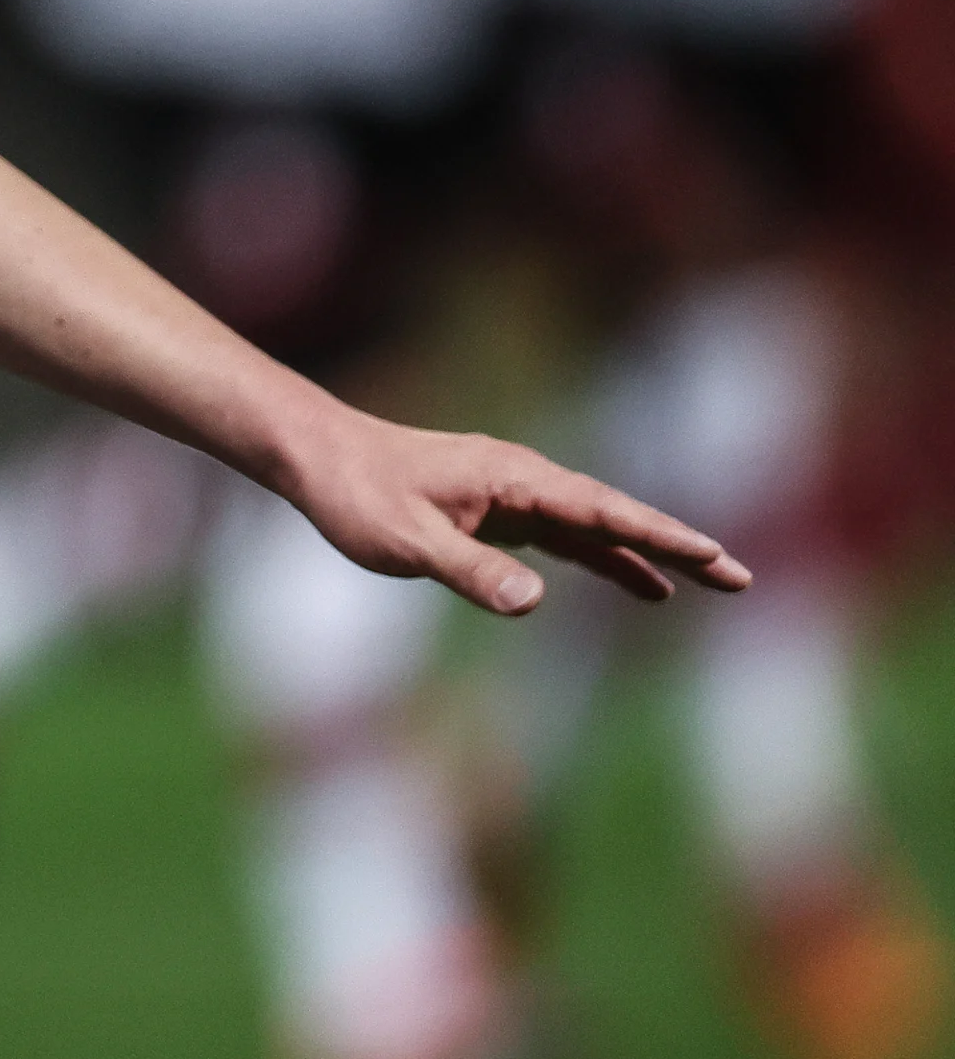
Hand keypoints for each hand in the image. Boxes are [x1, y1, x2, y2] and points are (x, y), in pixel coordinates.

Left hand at [275, 410, 751, 615]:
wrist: (317, 456)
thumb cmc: (356, 495)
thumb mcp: (406, 542)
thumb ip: (470, 570)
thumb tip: (534, 602)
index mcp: (512, 478)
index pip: (602, 510)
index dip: (660, 535)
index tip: (712, 554)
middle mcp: (523, 479)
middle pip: (615, 514)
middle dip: (678, 545)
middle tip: (741, 578)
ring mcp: (513, 493)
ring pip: (597, 526)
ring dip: (651, 553)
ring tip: (711, 585)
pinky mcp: (498, 510)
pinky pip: (569, 535)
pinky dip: (607, 556)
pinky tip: (638, 584)